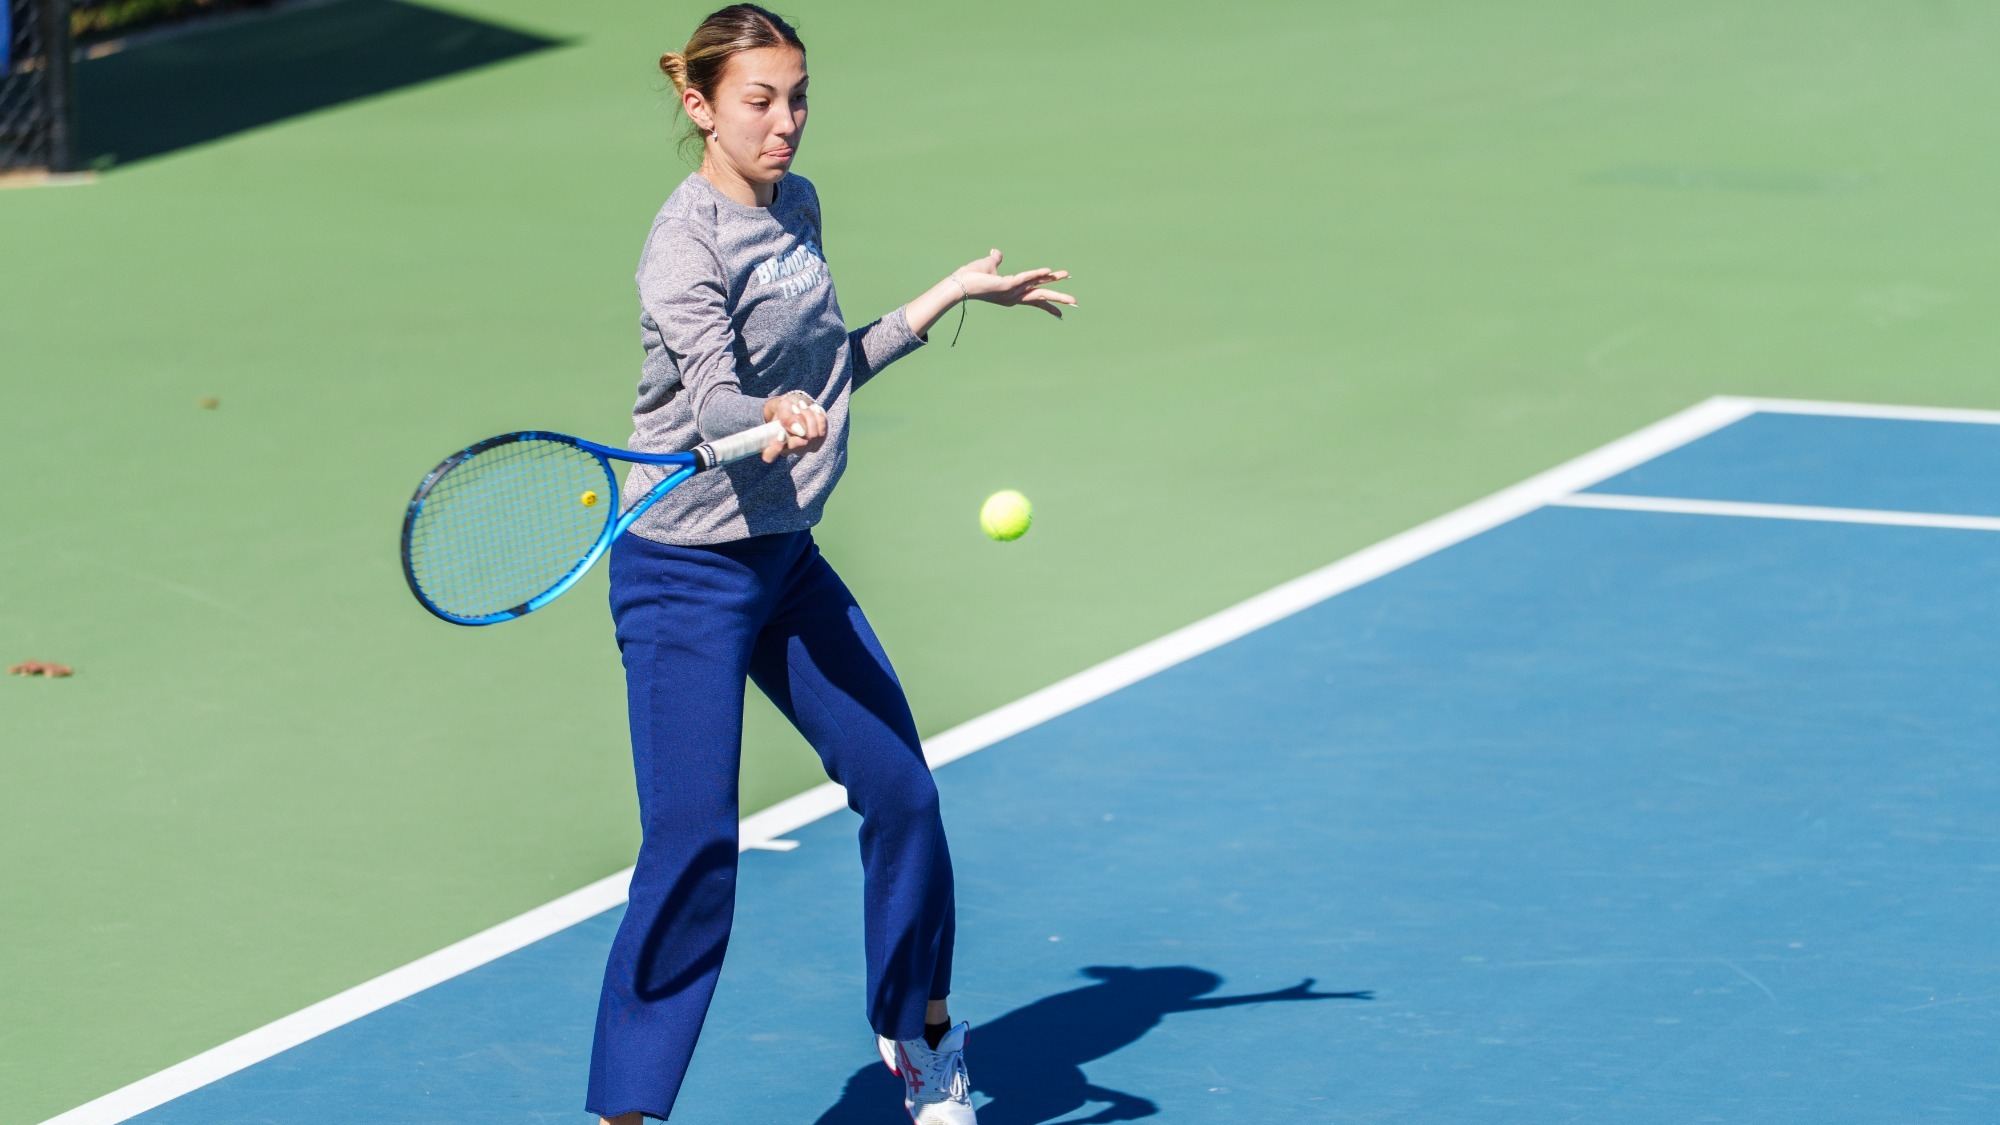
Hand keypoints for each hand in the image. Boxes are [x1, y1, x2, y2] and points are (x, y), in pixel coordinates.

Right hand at [760, 390, 826, 461]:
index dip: (776, 447)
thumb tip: (800, 432)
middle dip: (802, 420)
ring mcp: (803, 449)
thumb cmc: (786, 407)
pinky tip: (815, 410)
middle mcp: (788, 450)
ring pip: (813, 437)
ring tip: (804, 405)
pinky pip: (822, 433)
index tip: (781, 433)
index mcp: (772, 444)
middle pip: (801, 442)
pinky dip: (820, 418)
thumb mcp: (783, 407)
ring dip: (811, 417)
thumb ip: (787, 418)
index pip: (770, 455)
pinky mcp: (815, 445)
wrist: (797, 405)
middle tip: (796, 407)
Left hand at [953, 248, 1075, 317]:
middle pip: (1041, 297)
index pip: (1035, 298)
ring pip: (1037, 289)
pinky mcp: (1006, 285)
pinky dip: (1036, 273)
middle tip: (1075, 302)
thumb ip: (996, 259)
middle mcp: (1014, 295)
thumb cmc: (972, 275)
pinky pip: (1024, 277)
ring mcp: (1011, 292)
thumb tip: (996, 252)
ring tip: (1070, 288)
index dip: (1048, 303)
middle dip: (1059, 299)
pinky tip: (1049, 270)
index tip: (1062, 311)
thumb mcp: (989, 264)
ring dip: (1055, 287)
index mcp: (1013, 293)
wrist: (959, 283)